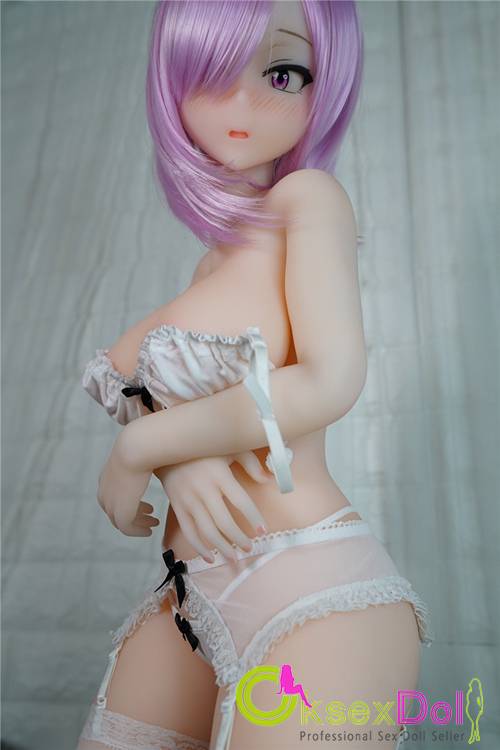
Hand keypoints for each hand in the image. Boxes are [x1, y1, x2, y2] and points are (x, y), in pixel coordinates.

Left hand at [97, 434, 157, 536]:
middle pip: (115, 511)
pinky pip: (127, 529)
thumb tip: (158, 457)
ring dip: (138, 523)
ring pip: (121, 521)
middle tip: (151, 515)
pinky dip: (138, 531)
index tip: (147, 506)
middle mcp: (105, 491)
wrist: (136, 449)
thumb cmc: (144, 445)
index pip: (113, 497)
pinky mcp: (120, 513)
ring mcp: (111, 503)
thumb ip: (144, 458)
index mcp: (107, 477)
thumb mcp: (140, 453)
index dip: (130, 503)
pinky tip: (149, 531)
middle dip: (134, 514)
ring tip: (153, 523)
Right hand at [154, 451, 270, 562]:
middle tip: (250, 548)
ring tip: (233, 558)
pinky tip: (210, 557)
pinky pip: (188, 531)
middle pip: (223, 521)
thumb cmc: (205, 448)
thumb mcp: (230, 447)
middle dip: (238, 538)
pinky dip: (199, 547)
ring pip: (206, 531)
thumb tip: (269, 480)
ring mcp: (188, 500)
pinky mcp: (177, 507)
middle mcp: (203, 489)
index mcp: (219, 475)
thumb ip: (250, 463)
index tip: (262, 530)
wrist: (167, 448)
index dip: (253, 517)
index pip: (240, 501)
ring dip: (221, 548)